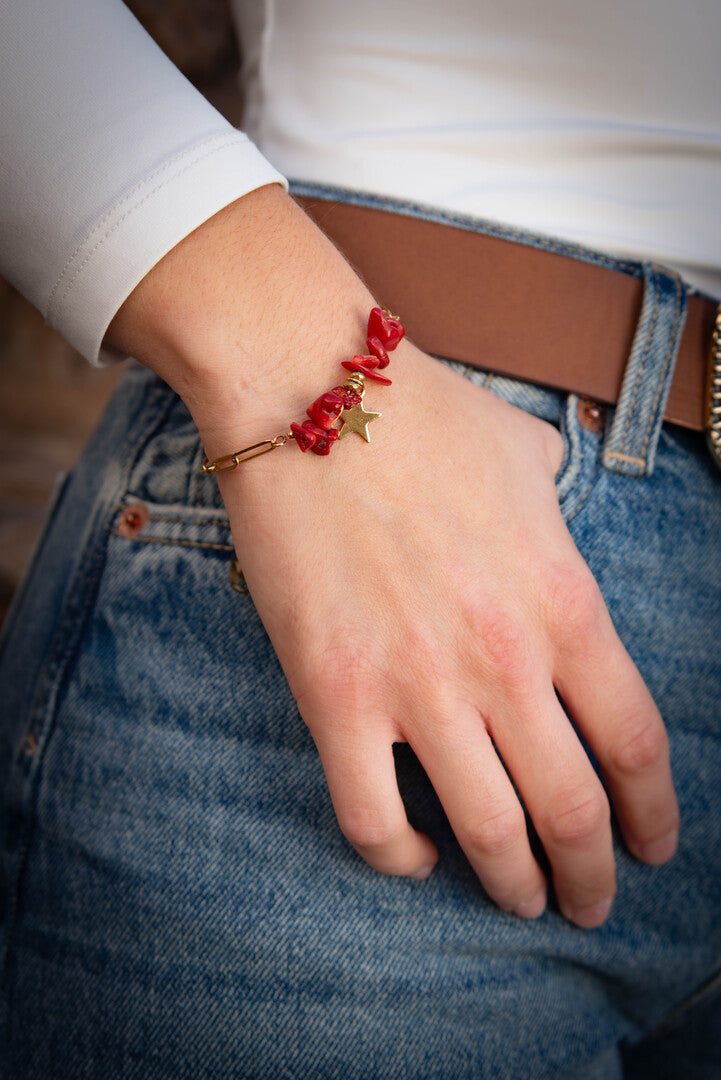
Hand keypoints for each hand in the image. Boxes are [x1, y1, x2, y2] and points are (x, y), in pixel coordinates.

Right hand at [108, 185, 678, 927]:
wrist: (310, 396)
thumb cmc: (422, 418)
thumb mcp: (526, 456)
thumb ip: (560, 503)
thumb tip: (556, 508)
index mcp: (563, 603)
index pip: (635, 743)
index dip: (654, 814)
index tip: (654, 847)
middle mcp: (504, 658)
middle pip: (573, 809)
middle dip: (591, 876)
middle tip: (589, 899)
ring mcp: (419, 684)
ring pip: (489, 831)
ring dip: (512, 885)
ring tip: (519, 901)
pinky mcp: (335, 697)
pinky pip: (373, 817)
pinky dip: (402, 856)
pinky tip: (418, 854)